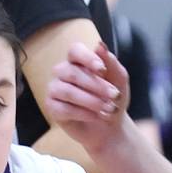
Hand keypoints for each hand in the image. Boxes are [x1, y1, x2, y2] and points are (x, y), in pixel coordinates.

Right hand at [42, 41, 131, 158]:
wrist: (110, 127)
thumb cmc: (112, 99)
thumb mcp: (119, 79)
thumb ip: (111, 62)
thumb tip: (99, 45)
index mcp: (78, 61)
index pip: (75, 51)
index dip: (87, 58)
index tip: (102, 70)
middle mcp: (63, 72)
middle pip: (72, 73)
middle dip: (96, 85)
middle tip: (114, 96)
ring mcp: (55, 89)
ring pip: (67, 91)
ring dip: (91, 101)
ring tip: (108, 109)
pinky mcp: (52, 107)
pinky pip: (63, 109)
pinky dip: (83, 113)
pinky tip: (96, 116)